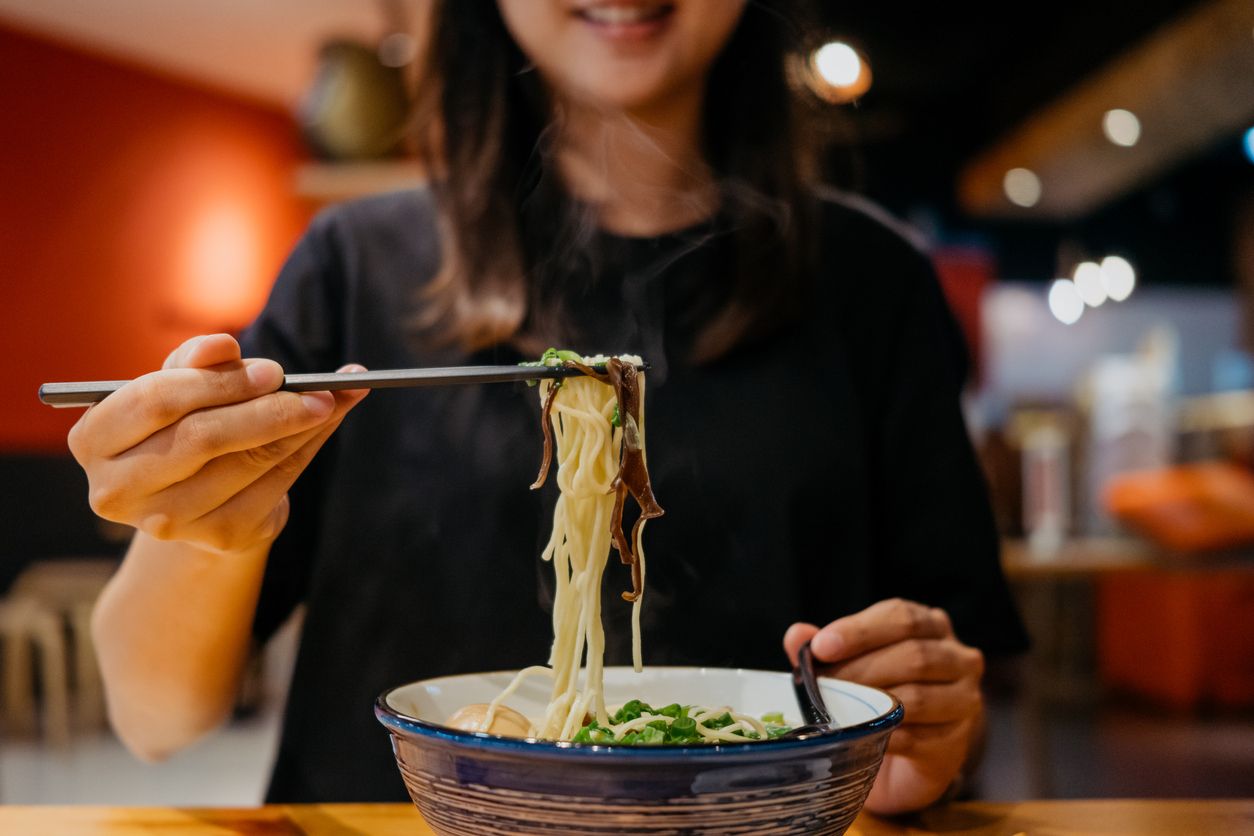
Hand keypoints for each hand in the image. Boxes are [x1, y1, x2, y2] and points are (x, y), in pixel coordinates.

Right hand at [68, 333, 368, 554]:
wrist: (201, 497)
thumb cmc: (184, 425)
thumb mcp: (180, 385)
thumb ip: (197, 360)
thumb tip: (223, 346)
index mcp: (94, 439)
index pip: (157, 400)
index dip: (218, 382)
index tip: (273, 370)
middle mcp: (118, 488)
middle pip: (203, 437)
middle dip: (266, 408)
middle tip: (314, 389)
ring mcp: (166, 521)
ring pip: (246, 462)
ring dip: (297, 427)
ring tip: (330, 400)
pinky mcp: (216, 537)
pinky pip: (273, 485)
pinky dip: (307, 449)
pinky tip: (327, 424)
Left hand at [784, 598, 984, 814]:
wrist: (918, 747)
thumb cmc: (884, 689)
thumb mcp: (855, 660)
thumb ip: (828, 647)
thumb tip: (796, 634)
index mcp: (932, 625)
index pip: (901, 617)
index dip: (859, 631)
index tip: (821, 646)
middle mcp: (958, 658)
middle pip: (914, 656)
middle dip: (859, 670)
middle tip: (822, 684)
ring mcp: (964, 701)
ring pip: (917, 698)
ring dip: (870, 704)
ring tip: (835, 710)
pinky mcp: (956, 744)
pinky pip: (917, 738)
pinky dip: (882, 736)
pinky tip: (859, 736)